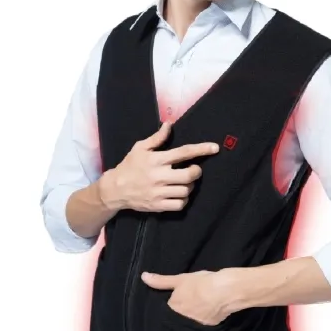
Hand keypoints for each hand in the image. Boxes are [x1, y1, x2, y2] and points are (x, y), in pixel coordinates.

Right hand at [99, 121, 218, 211]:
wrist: (115, 189)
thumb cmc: (129, 166)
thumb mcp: (140, 148)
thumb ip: (157, 138)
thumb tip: (170, 124)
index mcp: (157, 160)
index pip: (184, 153)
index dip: (201, 150)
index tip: (214, 148)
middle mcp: (159, 176)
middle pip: (189, 175)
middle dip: (196, 172)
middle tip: (194, 170)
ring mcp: (159, 192)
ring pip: (186, 190)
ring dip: (190, 186)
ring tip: (184, 182)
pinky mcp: (158, 206)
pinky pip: (180, 204)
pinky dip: (183, 199)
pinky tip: (179, 194)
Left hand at [141, 269, 238, 325]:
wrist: (225, 291)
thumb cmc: (201, 283)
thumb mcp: (180, 279)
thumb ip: (161, 281)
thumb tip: (143, 277)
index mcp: (173, 308)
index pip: (168, 310)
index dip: (173, 304)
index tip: (179, 299)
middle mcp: (181, 320)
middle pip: (178, 318)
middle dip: (181, 313)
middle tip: (190, 303)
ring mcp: (195, 326)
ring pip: (189, 323)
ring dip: (192, 318)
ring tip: (199, 308)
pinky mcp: (208, 329)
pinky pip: (201, 327)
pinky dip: (203, 321)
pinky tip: (208, 313)